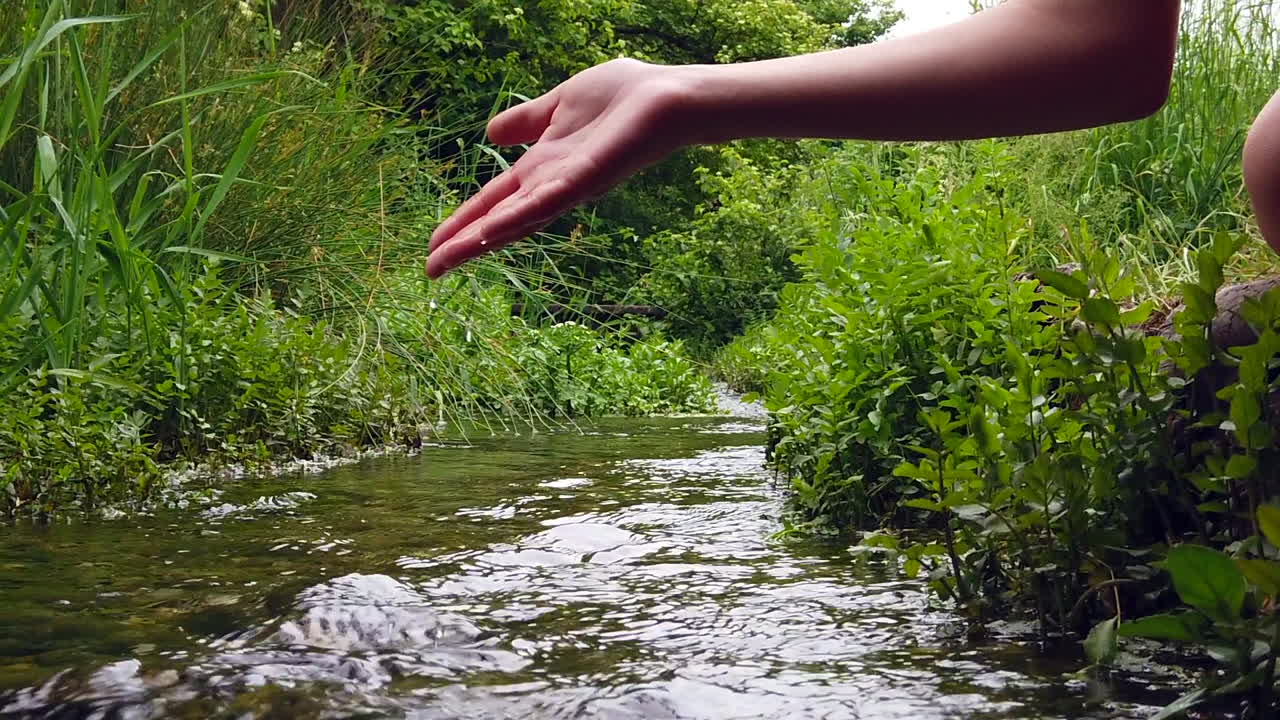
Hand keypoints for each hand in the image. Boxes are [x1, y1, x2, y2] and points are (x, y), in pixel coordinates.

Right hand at [427, 59, 694, 277]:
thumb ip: (526, 122)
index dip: (464, 222)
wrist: (666, 95)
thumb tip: (490, 135)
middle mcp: (553, 186)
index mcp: (542, 169)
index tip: (434, 245)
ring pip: (516, 221)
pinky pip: (547, 202)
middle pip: (499, 221)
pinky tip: (490, 233)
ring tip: (445, 260)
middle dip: (464, 244)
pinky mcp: (587, 180)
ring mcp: (569, 187)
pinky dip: (518, 218)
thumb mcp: (557, 105)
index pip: (494, 201)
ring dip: (480, 241)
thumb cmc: (622, 98)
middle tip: (429, 269)